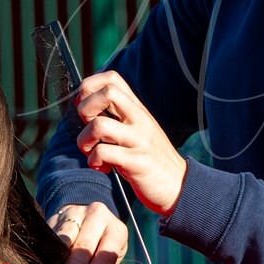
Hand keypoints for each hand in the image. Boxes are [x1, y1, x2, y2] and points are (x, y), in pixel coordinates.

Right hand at [48, 201, 127, 263]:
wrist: (91, 218)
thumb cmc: (104, 248)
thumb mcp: (111, 258)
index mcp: (116, 230)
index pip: (106, 255)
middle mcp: (97, 216)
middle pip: (83, 247)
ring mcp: (75, 213)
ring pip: (63, 239)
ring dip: (57, 263)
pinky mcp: (57, 216)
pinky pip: (49, 235)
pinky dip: (47, 253)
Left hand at [73, 70, 186, 215]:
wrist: (179, 185)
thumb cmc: (150, 158)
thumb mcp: (138, 130)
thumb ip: (119, 116)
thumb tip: (86, 106)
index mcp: (138, 109)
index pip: (112, 78)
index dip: (90, 87)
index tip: (85, 107)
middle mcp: (140, 119)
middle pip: (107, 93)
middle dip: (85, 108)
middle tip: (88, 128)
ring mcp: (139, 139)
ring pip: (99, 125)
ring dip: (84, 141)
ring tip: (91, 152)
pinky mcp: (136, 161)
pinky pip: (103, 153)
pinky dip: (94, 161)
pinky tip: (102, 167)